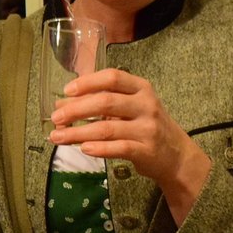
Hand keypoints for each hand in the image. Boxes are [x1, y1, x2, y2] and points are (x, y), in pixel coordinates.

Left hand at [49, 69, 210, 203]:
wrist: (176, 155)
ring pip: (107, 128)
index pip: (112, 77)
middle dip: (76, 110)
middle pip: (106, 102)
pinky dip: (99, 148)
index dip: (88, 82)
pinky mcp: (147, 150)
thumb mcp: (128, 109)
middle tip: (55, 118)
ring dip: (78, 133)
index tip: (67, 91)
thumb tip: (61, 104)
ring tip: (58, 137)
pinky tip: (83, 149)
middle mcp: (146, 105)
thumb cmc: (146, 126)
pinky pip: (119, 148)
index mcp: (141, 88)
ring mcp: (148, 128)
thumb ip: (99, 102)